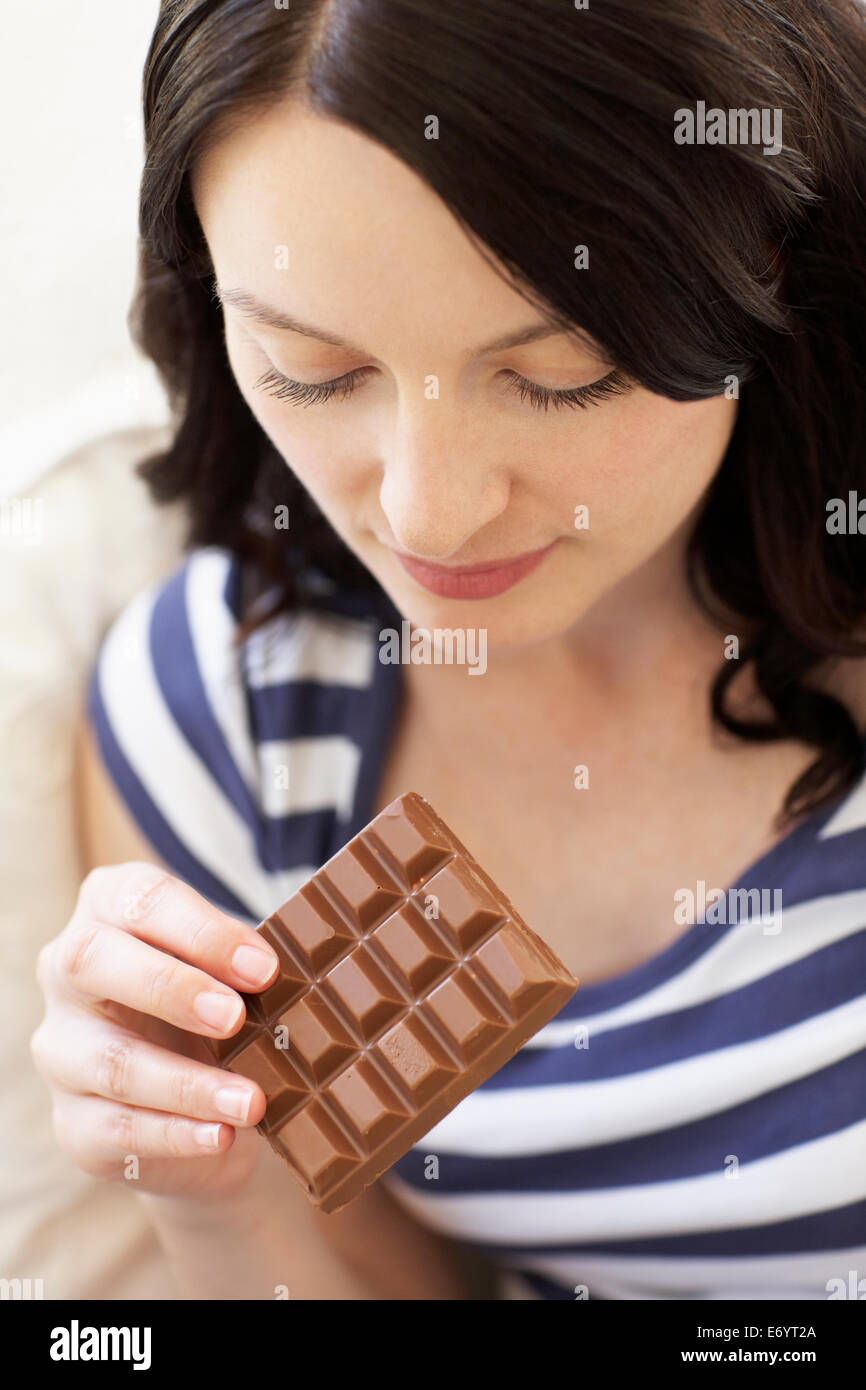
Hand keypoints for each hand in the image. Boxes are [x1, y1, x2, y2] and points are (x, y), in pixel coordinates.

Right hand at [31, 863, 279, 1201]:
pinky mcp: (75, 1122)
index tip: (263, 967)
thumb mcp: (234, 971)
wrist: (199, 1099)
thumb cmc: (218, 1004)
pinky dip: (175, 1135)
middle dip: (170, 988)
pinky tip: (220, 1136)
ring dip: (188, 1084)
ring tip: (250, 1102)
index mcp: (109, 908)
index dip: (202, 932)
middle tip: (236, 1018)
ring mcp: (62, 1050)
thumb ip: (250, 962)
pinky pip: (118, 1129)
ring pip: (112, 1061)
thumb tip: (290, 972)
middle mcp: (69, 971)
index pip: (141, 900)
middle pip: (92, 963)